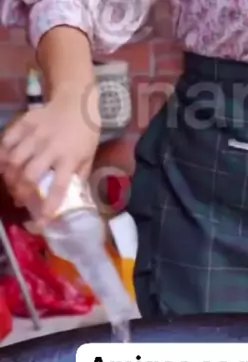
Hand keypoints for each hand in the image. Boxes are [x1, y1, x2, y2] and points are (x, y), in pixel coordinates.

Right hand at [0, 91, 99, 225]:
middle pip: (29, 174)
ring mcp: (35, 134)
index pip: (59, 187)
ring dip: (10, 176)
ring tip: (11, 184)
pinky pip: (7, 140)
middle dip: (22, 191)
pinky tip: (3, 164)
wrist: (76, 101)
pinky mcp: (24, 122)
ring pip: (14, 159)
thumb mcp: (88, 158)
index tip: (42, 222)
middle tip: (21, 199)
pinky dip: (2, 154)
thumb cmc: (85, 134)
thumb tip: (73, 201)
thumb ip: (78, 178)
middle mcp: (51, 147)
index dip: (49, 207)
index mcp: (70, 158)